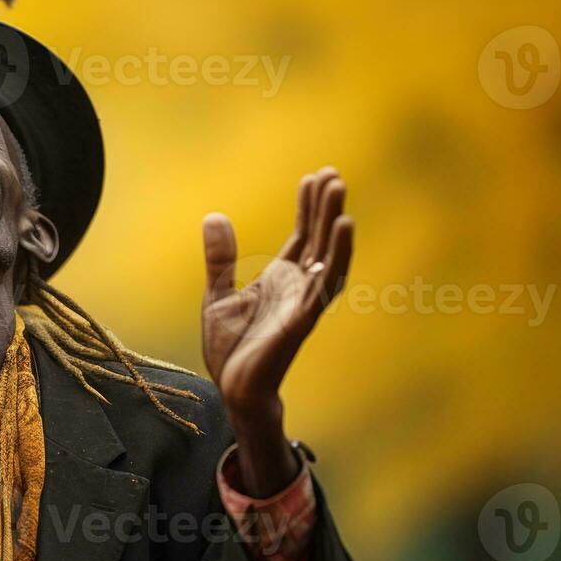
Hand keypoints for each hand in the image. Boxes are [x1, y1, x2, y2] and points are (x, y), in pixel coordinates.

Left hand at [200, 167, 352, 494]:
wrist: (233, 388)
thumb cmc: (231, 348)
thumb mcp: (217, 294)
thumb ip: (220, 258)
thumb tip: (216, 216)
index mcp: (281, 279)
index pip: (301, 235)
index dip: (308, 207)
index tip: (314, 176)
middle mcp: (299, 286)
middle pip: (318, 238)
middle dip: (325, 206)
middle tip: (333, 172)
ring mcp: (305, 300)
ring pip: (327, 254)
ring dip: (334, 222)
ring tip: (339, 189)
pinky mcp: (305, 317)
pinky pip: (326, 282)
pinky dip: (336, 253)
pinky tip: (344, 227)